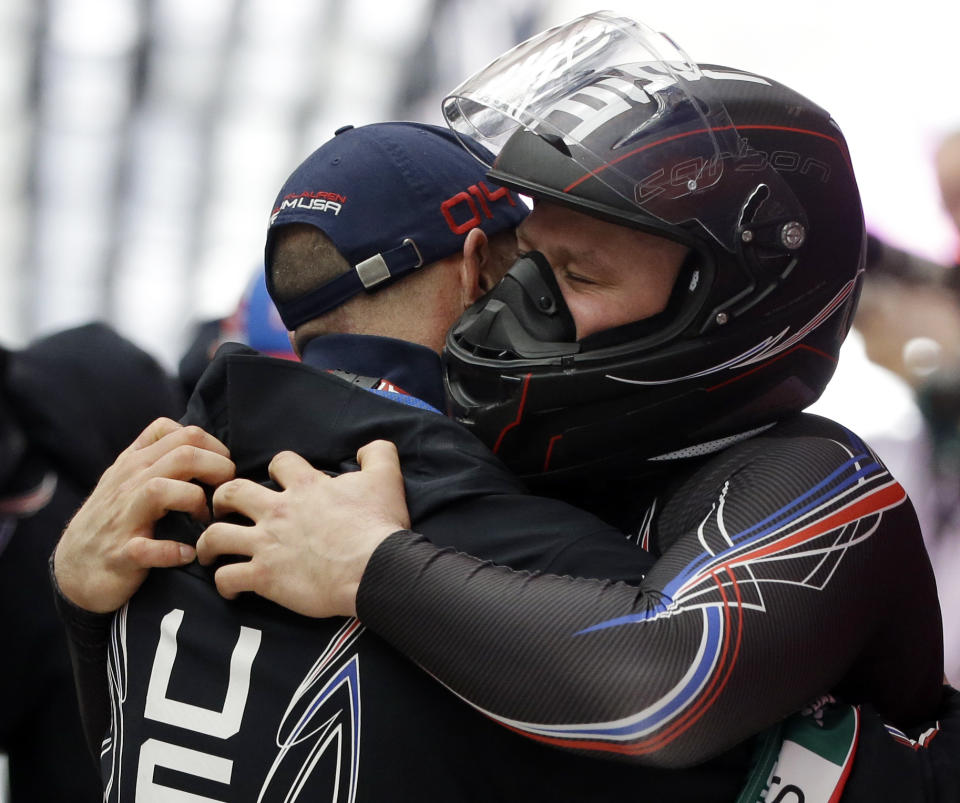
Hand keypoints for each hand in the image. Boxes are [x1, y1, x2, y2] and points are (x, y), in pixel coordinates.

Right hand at [54, 417, 234, 611]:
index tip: (223, 468)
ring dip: (195, 501)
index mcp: (136, 463)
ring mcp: (123, 518)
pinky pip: (148, 549)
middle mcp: (129, 484)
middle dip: (218, 469)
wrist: (74, 568)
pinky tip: (187, 554)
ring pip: (162, 490)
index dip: (214, 446)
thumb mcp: (127, 476)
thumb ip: (157, 455)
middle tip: (224, 492)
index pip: (182, 433)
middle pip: (184, 455)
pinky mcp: (121, 554)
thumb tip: (201, 444)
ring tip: (204, 518)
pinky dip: (173, 552)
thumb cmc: (112, 519)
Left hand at [196, 440, 409, 617]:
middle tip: (224, 509)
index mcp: (306, 486)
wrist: (375, 569)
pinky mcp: (265, 576)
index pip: (279, 463)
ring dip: (209, 542)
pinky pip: (227, 578)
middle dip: (222, 499)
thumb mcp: (386, 479)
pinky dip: (224, 584)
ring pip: (217, 536)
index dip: (277, 468)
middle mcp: (279, 510)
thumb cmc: (379, 525)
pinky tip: (230, 588)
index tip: (277, 479)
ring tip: (210, 550)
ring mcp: (268, 544)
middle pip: (232, 492)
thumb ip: (378, 454)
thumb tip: (369, 448)